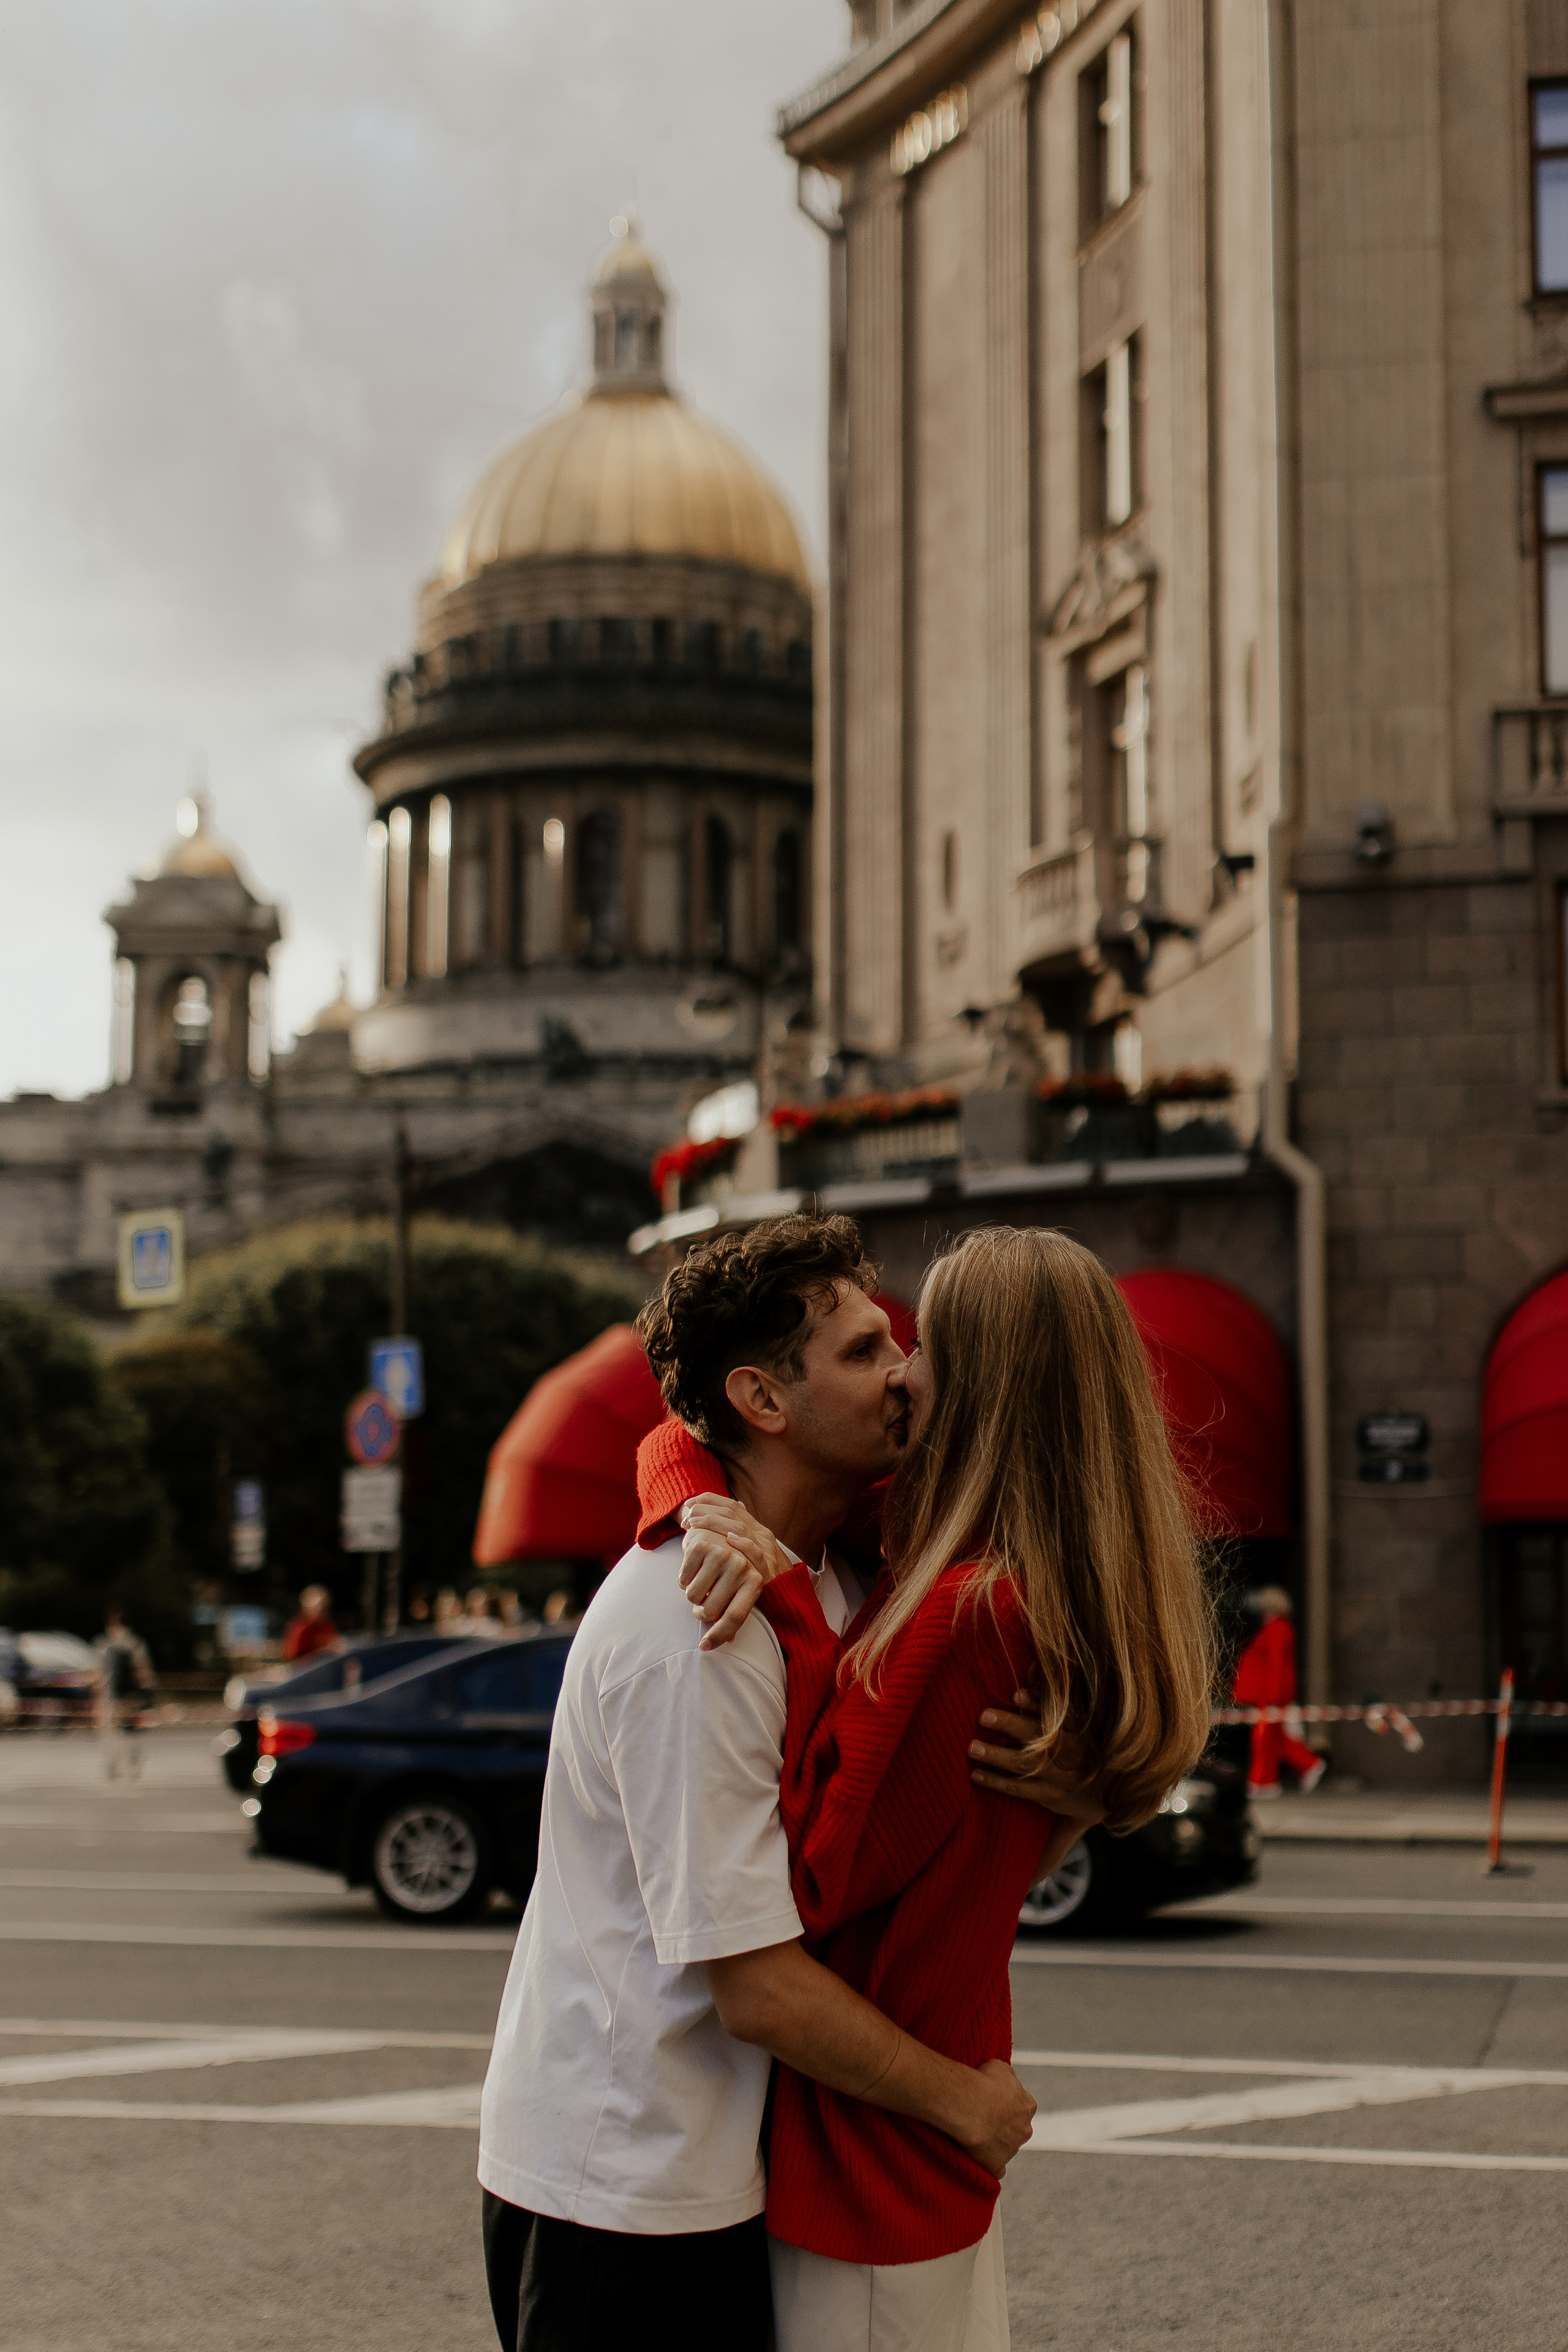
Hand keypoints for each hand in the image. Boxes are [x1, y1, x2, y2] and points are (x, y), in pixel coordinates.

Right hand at [679, 1497, 792, 1650]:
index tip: (704, 1647)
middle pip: (711, 1610)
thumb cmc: (726, 1568)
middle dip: (701, 1611)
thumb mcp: (737, 1589)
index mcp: (754, 1580)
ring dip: (692, 1594)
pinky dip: (683, 1579)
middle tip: (702, 1601)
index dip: (719, 1635)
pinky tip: (692, 1567)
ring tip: (700, 1580)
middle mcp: (741, 1566)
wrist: (714, 1530)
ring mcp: (721, 1555)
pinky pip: (683, 1580)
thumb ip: (734, 1613)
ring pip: (693, 1597)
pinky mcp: (701, 1546)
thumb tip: (727, 1641)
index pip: (736, 1616)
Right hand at [952, 2059, 1036, 2177]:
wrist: (971, 2105)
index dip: (1007, 2103)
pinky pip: (997, 2170)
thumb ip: (1009, 2076)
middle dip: (1004, 2125)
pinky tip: (980, 2159)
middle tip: (984, 2117)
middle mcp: (1025, 2130)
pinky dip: (991, 2165)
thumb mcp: (1000, 2067)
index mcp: (1028, 2106)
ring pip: (1006, 2147)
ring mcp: (1012, 2150)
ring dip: (995, 2142)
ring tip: (974, 2132)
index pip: (1022, 2106)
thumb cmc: (984, 2083)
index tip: (993, 2100)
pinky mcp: (997, 2165)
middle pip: (1017, 2129)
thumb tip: (1009, 2078)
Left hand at [969, 1692, 1107, 1828]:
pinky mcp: (1050, 1796)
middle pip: (1040, 1738)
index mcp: (1078, 1729)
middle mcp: (1072, 1752)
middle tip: (983, 1715)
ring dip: (997, 1756)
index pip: (1058, 1713)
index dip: (1037, 1703)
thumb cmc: (1077, 1747)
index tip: (1015, 1695)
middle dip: (1011, 1725)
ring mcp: (1062, 1777)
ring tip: (972, 1747)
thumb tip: (1032, 1664)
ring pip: (1026, 1764)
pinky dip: (997, 1782)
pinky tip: (976, 1774)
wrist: (1098, 1794)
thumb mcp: (1073, 1723)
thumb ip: (1050, 1698)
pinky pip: (1020, 1789)